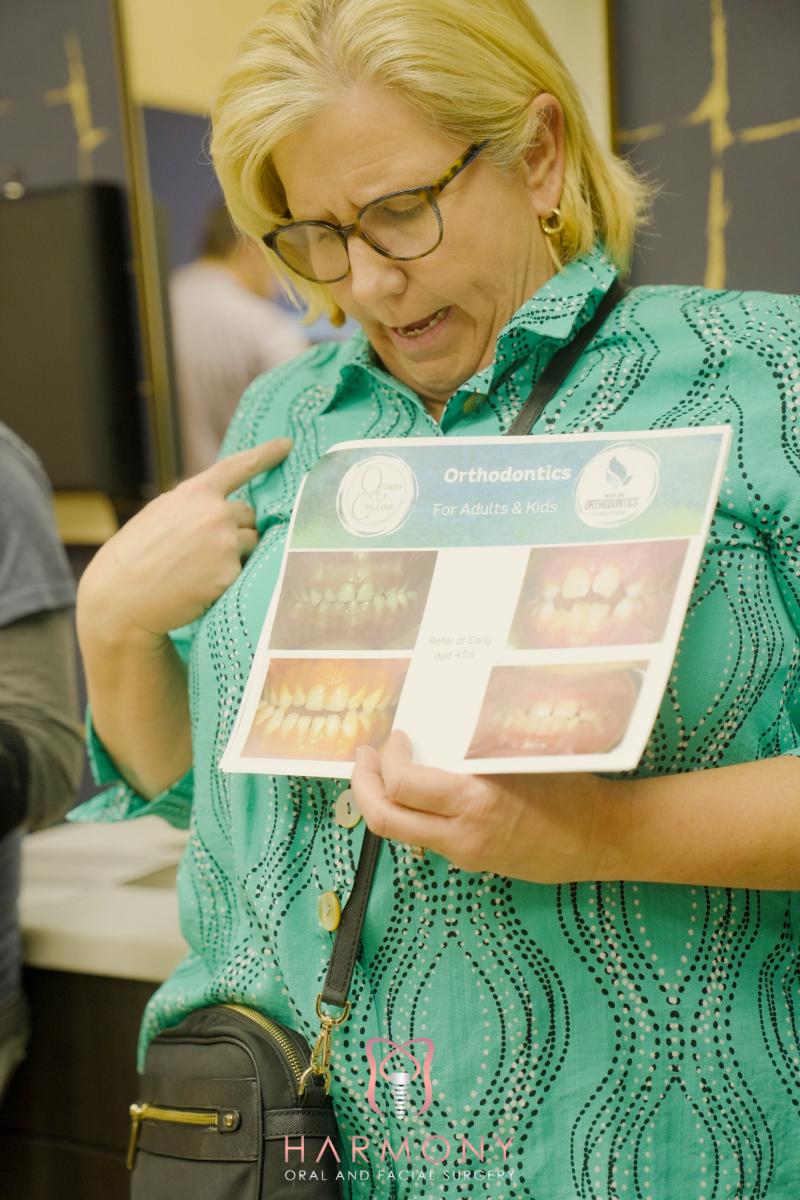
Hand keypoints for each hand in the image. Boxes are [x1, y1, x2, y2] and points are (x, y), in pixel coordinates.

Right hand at [78, 439, 292, 641]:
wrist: (121, 598)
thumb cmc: (135, 556)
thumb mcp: (161, 514)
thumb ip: (195, 505)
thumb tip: (227, 509)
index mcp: (195, 493)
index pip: (238, 467)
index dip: (266, 454)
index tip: (287, 444)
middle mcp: (215, 513)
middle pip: (247, 514)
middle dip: (233, 528)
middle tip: (200, 548)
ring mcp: (226, 544)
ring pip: (249, 543)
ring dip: (233, 553)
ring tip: (195, 568)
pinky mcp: (230, 574)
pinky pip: (242, 571)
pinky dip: (227, 577)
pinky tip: (198, 585)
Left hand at [351, 730, 625, 882]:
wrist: (604, 837)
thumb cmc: (573, 787)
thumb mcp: (525, 756)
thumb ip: (481, 747)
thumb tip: (442, 719)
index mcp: (477, 801)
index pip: (404, 786)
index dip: (388, 759)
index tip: (397, 736)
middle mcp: (463, 835)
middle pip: (386, 820)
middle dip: (363, 786)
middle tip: (361, 757)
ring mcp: (466, 854)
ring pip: (401, 833)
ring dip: (382, 801)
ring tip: (380, 770)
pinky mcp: (473, 862)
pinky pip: (427, 839)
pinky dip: (411, 813)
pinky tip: (419, 791)